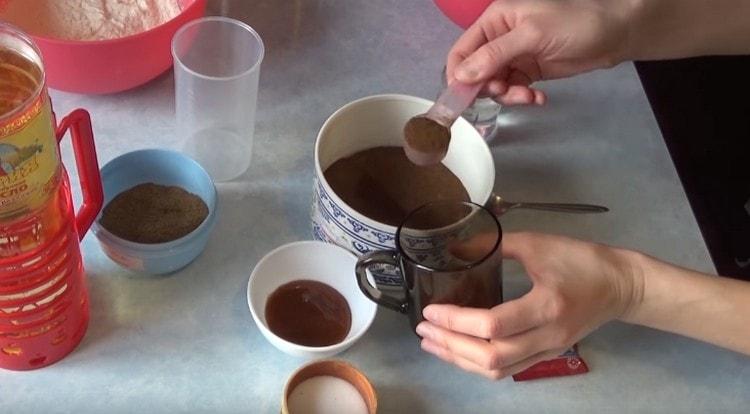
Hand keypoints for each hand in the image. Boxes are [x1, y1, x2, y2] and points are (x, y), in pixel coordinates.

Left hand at [416, 232, 643, 378]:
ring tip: (433, 343)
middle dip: (451, 345)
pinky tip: (459, 351)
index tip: (431, 310)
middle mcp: (546, 337)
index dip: (457, 321)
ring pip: (497, 370)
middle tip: (423, 329)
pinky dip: (478, 364)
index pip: (493, 325)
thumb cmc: (583, 260)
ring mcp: (548, 351)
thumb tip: (455, 247)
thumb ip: (494, 244)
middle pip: (491, 356)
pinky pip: (508, 370)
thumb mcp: (538, 244)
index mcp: (546, 306)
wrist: (622, 286)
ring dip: (460, 360)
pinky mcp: (547, 355)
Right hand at [446, 0, 631, 104]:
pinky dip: (522, 97)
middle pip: (476, 72)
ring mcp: (515, 56)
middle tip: (505, 93)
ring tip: (528, 96)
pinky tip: (539, 97)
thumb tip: (461, 77)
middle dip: (488, 87)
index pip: (462, 51)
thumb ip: (495, 55)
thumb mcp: (531, 36)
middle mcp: (499, 39)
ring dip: (508, 95)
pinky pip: (514, 89)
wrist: (615, 34)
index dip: (459, 75)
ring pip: (495, 84)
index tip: (463, 97)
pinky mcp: (529, 72)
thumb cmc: (574, 24)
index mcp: (494, 21)